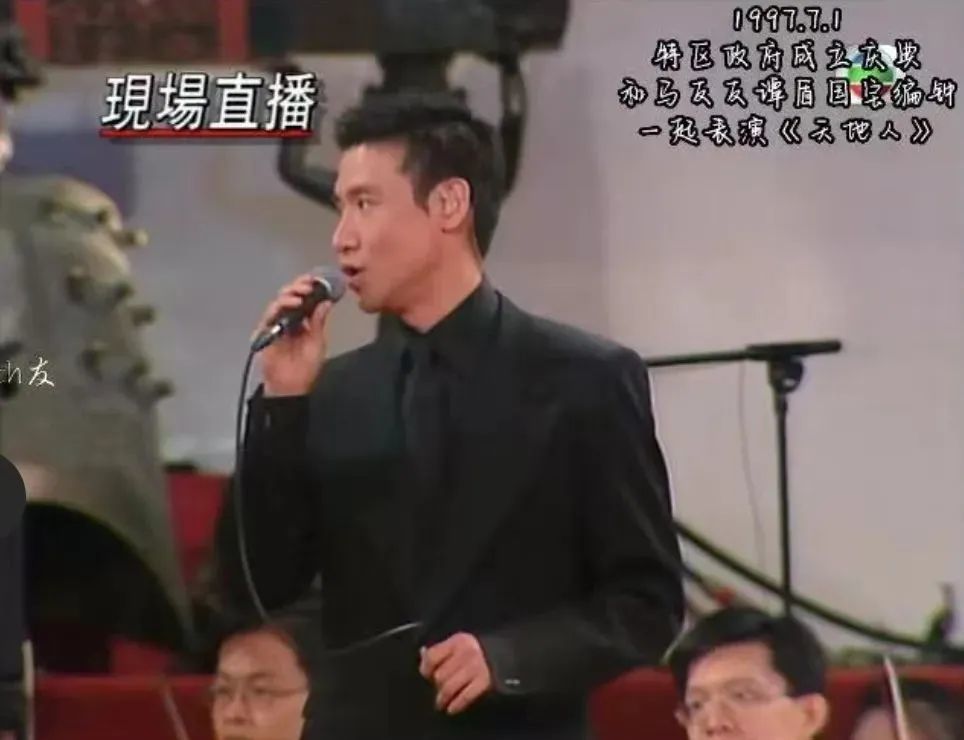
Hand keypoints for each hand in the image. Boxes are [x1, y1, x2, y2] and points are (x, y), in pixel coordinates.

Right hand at [253, 273, 331, 396]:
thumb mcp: (317, 342)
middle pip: (291, 295)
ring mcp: (276, 324)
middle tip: (310, 283)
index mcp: (303, 320)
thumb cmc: (305, 368)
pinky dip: (280, 306)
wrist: (291, 387)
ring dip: (291, 294)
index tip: (320, 280)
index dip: (311, 287)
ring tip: (302, 293)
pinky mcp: (265, 331)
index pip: (305, 298)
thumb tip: (326, 302)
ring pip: (280, 301)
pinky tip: (291, 303)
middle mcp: (289, 319)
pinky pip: (270, 314)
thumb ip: (319, 322)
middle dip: (300, 286)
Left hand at [419, 633, 492, 714]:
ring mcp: (476, 668)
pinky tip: (451, 708)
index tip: (426, 676)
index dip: (426, 668)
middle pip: (440, 675)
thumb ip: (442, 650)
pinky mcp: (485, 681)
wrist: (508, 655)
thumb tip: (422, 653)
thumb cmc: (478, 651)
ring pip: (450, 687)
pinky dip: (456, 704)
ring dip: (442, 698)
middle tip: (436, 690)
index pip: (433, 656)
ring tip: (441, 703)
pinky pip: (465, 696)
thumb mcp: (460, 644)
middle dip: (436, 685)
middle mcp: (466, 653)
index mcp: (458, 641)